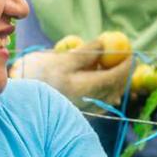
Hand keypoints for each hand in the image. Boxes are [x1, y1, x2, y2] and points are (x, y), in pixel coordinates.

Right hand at [15, 51, 130, 104]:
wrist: (26, 100)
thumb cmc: (42, 76)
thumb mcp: (64, 60)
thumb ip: (87, 53)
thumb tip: (105, 42)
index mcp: (88, 87)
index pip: (116, 76)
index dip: (126, 64)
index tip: (130, 52)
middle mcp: (92, 102)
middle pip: (117, 86)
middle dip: (124, 71)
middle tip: (126, 58)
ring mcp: (89, 110)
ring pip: (112, 94)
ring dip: (117, 80)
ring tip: (113, 67)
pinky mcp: (85, 114)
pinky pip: (103, 100)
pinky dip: (108, 88)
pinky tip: (101, 80)